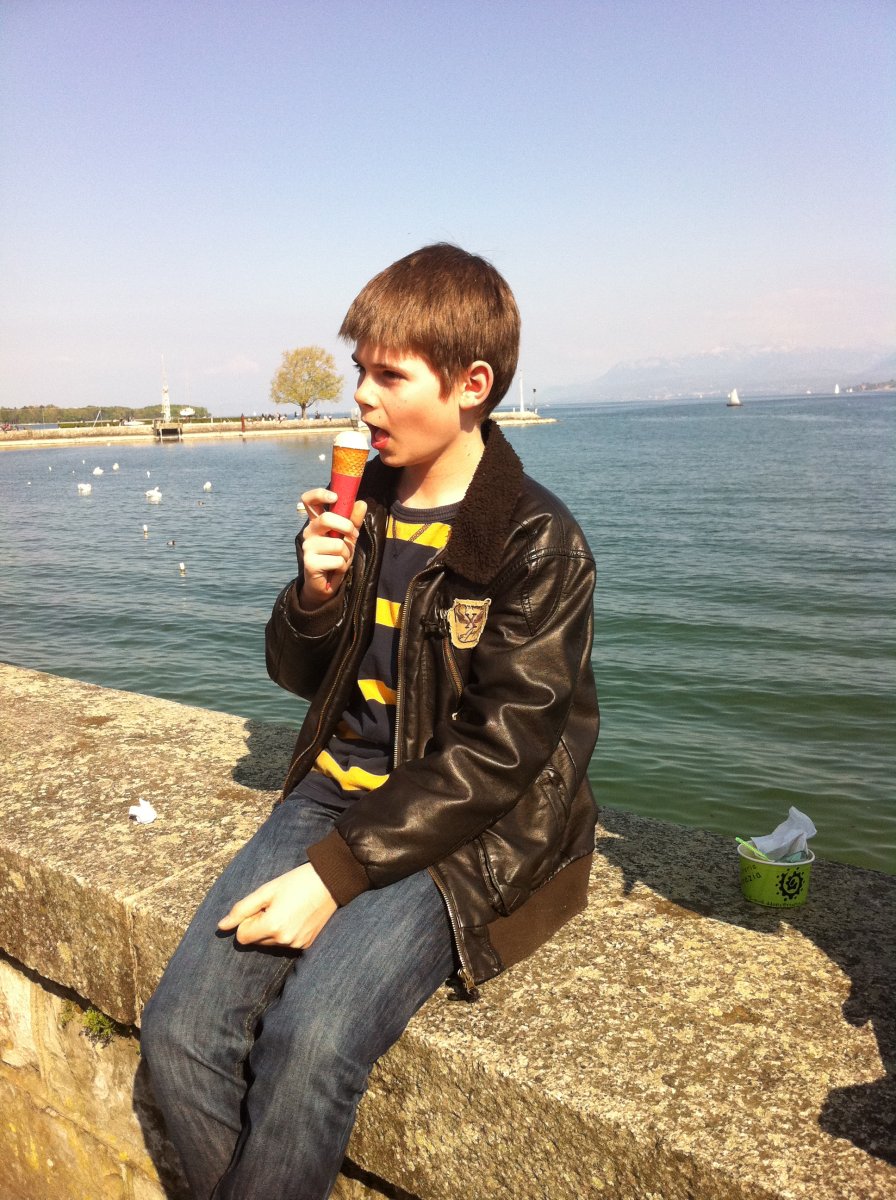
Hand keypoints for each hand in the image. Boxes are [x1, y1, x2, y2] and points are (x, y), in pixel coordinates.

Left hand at [217, 862, 337, 948]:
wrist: (330, 882)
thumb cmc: (295, 882)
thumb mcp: (266, 890)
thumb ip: (241, 909)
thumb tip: (221, 926)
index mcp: (272, 926)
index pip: (242, 936)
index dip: (247, 920)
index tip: (261, 906)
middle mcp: (284, 941)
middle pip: (256, 941)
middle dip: (259, 925)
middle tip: (276, 906)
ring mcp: (296, 945)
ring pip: (269, 944)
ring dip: (271, 930)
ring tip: (287, 910)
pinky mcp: (306, 945)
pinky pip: (285, 944)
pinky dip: (285, 933)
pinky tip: (297, 917)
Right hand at [299, 488, 366, 606]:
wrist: (326, 583)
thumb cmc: (336, 556)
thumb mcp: (348, 537)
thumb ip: (353, 520)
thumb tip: (361, 503)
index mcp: (316, 522)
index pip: (309, 500)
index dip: (320, 494)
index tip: (335, 497)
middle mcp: (309, 532)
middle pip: (326, 519)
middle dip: (346, 527)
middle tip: (353, 536)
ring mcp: (308, 547)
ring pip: (337, 544)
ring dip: (346, 554)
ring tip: (341, 559)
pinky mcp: (310, 563)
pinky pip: (337, 561)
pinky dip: (342, 566)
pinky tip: (335, 569)